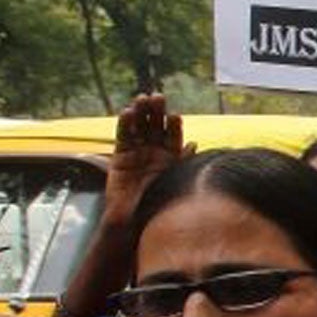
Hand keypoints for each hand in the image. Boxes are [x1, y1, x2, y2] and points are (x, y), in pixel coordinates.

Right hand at [105, 93, 189, 225]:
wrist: (137, 218)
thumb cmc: (160, 202)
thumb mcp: (175, 178)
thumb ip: (183, 160)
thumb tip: (195, 144)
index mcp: (171, 156)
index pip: (173, 135)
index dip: (173, 124)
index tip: (175, 116)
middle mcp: (155, 152)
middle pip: (155, 126)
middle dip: (156, 112)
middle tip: (158, 97)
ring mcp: (138, 152)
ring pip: (139, 128)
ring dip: (140, 113)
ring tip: (142, 99)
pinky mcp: (121, 156)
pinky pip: (123, 137)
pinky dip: (125, 125)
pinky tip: (128, 113)